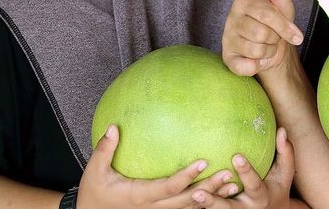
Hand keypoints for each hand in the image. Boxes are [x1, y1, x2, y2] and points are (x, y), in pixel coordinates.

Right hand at [78, 125, 237, 208]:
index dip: (187, 176)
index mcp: (141, 196)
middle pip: (188, 200)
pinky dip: (204, 202)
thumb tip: (114, 127)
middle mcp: (154, 207)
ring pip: (190, 208)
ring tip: (234, 185)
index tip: (204, 161)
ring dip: (213, 197)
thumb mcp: (95, 171)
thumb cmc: (94, 192)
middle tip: (230, 174)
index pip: (169, 187)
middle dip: (210, 188)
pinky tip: (220, 192)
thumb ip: (105, 150)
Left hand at [191, 127, 295, 208]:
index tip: (236, 156)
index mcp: (261, 196)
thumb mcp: (285, 172)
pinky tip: (185, 200)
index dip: (246, 171)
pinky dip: (201, 208)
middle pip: (230, 208)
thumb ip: (285, 152)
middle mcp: (247, 208)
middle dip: (214, 202)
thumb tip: (282, 130)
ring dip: (204, 206)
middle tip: (198, 192)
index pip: (253, 183)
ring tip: (191, 196)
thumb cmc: (279, 186)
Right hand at [222, 0, 303, 76]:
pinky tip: (256, 60)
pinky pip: (244, 66)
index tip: (294, 33)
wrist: (275, 51)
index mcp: (243, 1)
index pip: (268, 15)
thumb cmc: (277, 22)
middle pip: (262, 34)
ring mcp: (227, 39)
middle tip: (274, 37)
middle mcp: (231, 18)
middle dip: (276, 39)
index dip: (285, 27)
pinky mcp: (227, 58)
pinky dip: (256, 66)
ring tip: (266, 46)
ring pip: (256, 50)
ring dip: (268, 52)